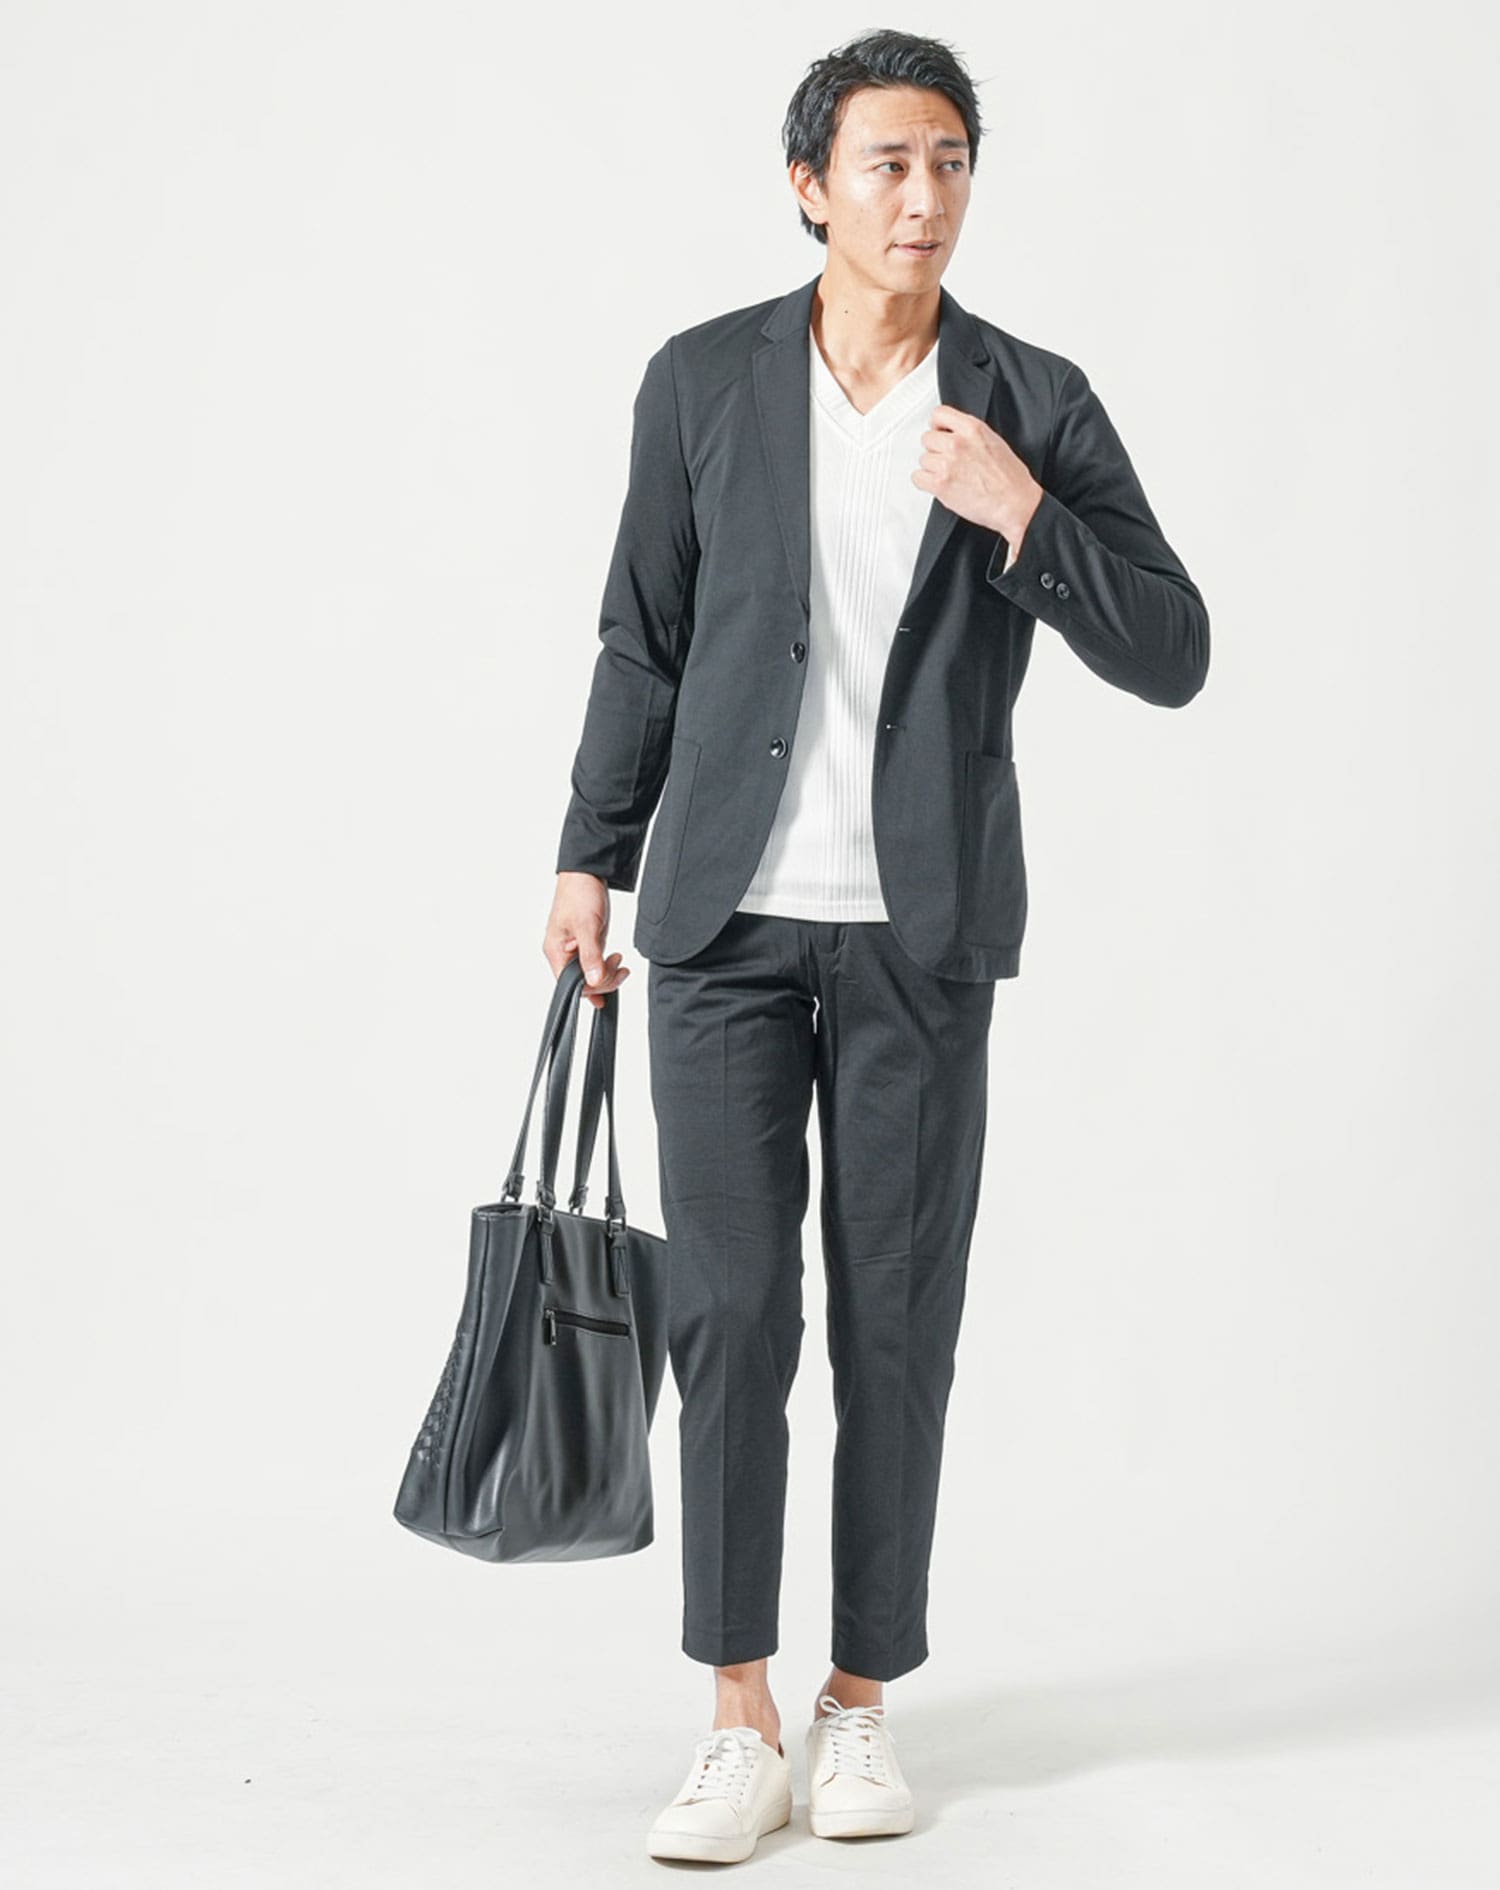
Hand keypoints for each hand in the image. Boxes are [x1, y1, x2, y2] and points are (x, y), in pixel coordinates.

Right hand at [545, 872, 631, 1009]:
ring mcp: (574, 949)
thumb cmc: (579, 894)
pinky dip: (606, 967)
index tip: (610, 978)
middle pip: (582, 982)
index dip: (592, 987)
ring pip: (590, 974)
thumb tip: (594, 981)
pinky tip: (615, 963)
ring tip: (620, 962)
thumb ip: (590, 955)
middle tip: (621, 969)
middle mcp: (562, 953)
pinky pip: (594, 964)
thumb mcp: (587, 926)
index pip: (571, 984)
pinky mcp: (585, 943)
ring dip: (607, 973)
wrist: (587, 873)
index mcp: (556, 951)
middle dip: (603, 979)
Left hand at [914, 403, 1042, 547]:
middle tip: (948, 461)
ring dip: (932, 469)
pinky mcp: (940, 484)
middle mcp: (957, 443)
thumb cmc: (1010, 478)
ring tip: (950, 476)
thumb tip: (952, 434)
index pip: (939, 414)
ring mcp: (947, 463)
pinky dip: (925, 483)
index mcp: (972, 428)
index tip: (939, 433)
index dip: (937, 425)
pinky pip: (918, 478)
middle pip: (927, 438)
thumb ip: (970, 434)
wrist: (1014, 503)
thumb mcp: (994, 442)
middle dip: (936, 450)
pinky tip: (940, 485)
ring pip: (923, 460)